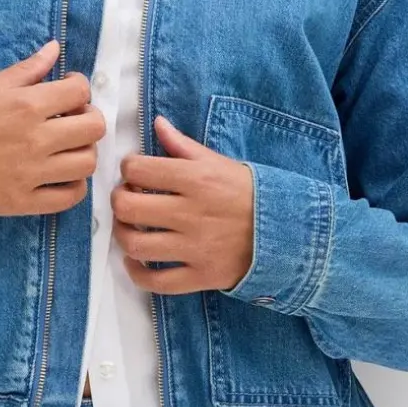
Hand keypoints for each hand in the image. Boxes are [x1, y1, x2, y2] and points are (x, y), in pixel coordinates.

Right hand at [0, 38, 105, 216]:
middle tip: (72, 119)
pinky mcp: (21, 202)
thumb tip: (55, 49)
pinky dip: (74, 186)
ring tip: (67, 148)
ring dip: (84, 151)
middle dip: (88, 118)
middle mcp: (34, 139)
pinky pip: (69, 198)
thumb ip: (27, 69)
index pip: (81, 92)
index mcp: (25, 105)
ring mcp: (30, 174)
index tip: (67, 93)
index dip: (79, 89)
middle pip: (93, 128)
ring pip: (87, 163)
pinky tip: (61, 175)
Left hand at [110, 115, 253, 294]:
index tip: (135, 173)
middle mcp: (191, 213)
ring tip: (130, 228)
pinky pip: (157, 282)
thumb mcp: (218, 162)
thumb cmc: (248, 192)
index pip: (138, 169)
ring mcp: (195, 248)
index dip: (129, 169)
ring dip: (123, 235)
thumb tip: (157, 124)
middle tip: (127, 199)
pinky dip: (138, 274)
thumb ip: (183, 145)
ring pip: (136, 245)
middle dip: (119, 200)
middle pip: (128, 207)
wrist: (288, 230)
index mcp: (195, 179)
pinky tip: (137, 262)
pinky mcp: (201, 276)